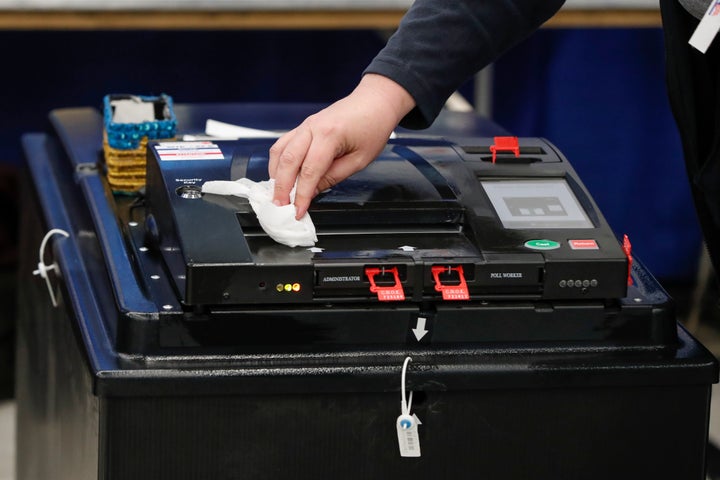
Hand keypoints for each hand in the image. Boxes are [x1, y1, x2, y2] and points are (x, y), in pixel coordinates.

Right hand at [269, 74, 414, 218]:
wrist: (375, 101)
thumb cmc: (373, 127)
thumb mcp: (360, 160)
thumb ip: (334, 176)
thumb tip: (313, 191)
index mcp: (330, 135)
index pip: (309, 171)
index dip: (302, 195)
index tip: (298, 211)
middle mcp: (312, 127)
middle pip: (288, 161)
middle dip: (281, 187)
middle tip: (280, 207)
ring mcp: (305, 125)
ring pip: (280, 151)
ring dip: (275, 174)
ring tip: (277, 194)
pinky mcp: (304, 126)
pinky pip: (283, 144)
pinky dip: (278, 161)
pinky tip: (280, 175)